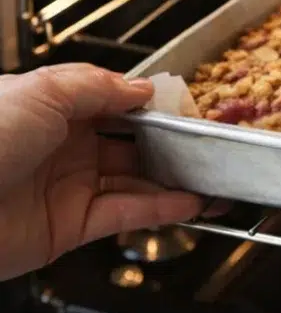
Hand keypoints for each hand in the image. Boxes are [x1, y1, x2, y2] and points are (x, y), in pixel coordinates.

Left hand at [0, 63, 202, 281]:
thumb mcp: (42, 91)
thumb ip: (96, 86)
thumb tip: (140, 89)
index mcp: (50, 106)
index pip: (110, 102)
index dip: (146, 105)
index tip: (181, 107)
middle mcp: (62, 146)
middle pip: (127, 144)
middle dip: (165, 144)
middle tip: (201, 144)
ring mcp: (70, 187)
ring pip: (133, 182)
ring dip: (172, 181)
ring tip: (207, 177)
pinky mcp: (75, 227)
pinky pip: (127, 215)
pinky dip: (160, 210)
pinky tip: (187, 202)